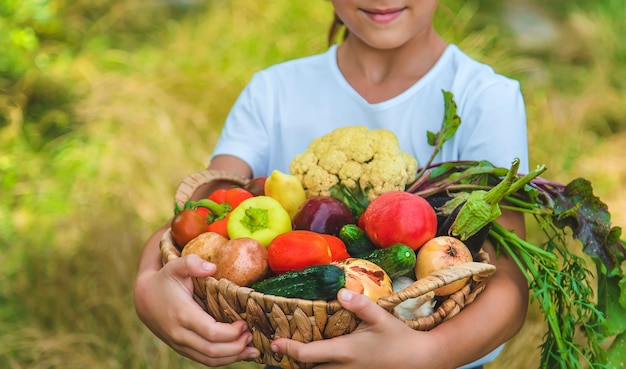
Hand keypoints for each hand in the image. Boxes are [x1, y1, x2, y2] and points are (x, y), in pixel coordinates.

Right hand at [133, 238, 258, 366]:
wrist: (144, 298)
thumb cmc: (165, 280)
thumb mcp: (176, 266)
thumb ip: (191, 263)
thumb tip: (211, 267)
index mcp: (182, 315)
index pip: (211, 333)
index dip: (231, 333)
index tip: (244, 323)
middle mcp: (180, 334)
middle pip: (212, 351)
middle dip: (236, 347)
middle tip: (251, 336)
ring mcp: (181, 344)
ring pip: (209, 360)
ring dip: (233, 357)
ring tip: (251, 349)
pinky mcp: (183, 349)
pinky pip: (205, 360)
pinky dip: (224, 360)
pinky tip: (239, 353)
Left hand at [270, 289, 449, 368]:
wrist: (419, 360)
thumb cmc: (399, 338)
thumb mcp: (381, 318)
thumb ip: (361, 305)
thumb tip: (340, 292)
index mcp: (345, 351)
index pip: (307, 354)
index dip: (288, 349)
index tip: (275, 342)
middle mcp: (342, 367)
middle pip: (308, 368)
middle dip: (293, 359)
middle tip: (282, 344)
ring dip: (307, 364)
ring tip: (296, 350)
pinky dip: (321, 366)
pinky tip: (319, 356)